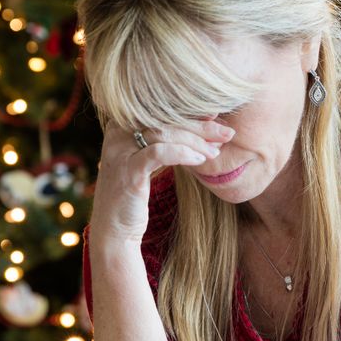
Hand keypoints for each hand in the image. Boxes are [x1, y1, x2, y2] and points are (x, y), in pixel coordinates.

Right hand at [90, 118, 234, 242]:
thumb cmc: (135, 193)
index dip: (190, 111)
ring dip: (196, 141)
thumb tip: (205, 121)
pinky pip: (159, 153)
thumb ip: (166, 140)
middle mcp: (117, 134)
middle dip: (199, 126)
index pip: (161, 110)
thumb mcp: (148, 161)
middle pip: (165, 119)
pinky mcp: (127, 172)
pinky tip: (200, 161)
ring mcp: (120, 151)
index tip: (216, 116)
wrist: (114, 230)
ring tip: (216, 151)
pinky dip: (182, 153)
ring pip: (164, 133)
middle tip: (226, 133)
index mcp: (121, 125)